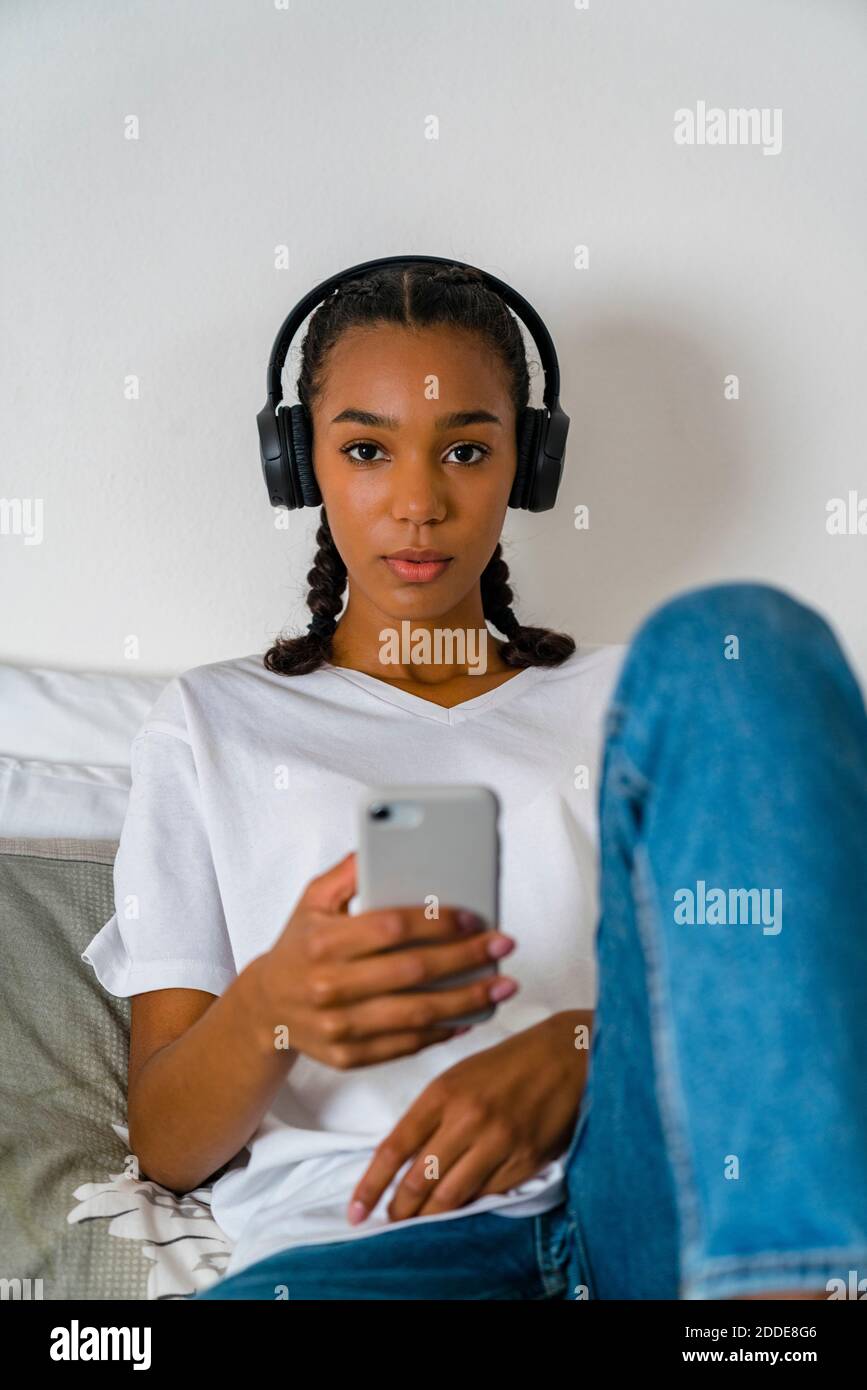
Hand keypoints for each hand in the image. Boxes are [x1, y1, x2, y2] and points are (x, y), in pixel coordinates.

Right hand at [249, 849, 519, 1068]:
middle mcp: (329, 986)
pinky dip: (444, 1031)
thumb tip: (387, 841)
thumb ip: (349, 871)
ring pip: (417, 1016)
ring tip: (503, 985)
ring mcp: (339, 1028)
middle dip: (467, 957)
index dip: (437, 922)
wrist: (266, 1008)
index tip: (475, 917)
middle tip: (504, 945)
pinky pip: (407, 1047)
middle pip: (413, 972)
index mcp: (324, 942)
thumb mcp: (313, 900)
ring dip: (469, 1000)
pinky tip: (471, 1015)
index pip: (391, 928)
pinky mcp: (349, 1057)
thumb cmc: (301, 944)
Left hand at [346, 1010, 591, 1224]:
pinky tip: (462, 1203)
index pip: (394, 1148)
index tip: (355, 1210)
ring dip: (430, 1215)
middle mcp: (467, 1118)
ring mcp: (498, 1141)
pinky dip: (471, 1202)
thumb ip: (430, 1116)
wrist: (566, 1055)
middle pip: (419, 1180)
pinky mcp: (525, 1159)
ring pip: (451, 1196)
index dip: (371, 1185)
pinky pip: (487, 1194)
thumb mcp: (458, 1077)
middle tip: (390, 1221)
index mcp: (443, 1092)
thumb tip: (403, 1161)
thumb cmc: (506, 1064)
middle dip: (399, 1209)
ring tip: (420, 1221)